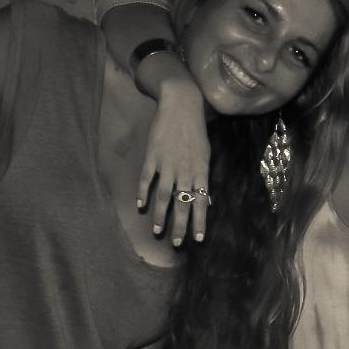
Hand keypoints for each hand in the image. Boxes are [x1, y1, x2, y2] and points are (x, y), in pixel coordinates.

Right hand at [139, 77, 210, 244]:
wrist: (181, 105)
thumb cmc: (196, 132)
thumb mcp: (206, 155)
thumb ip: (204, 178)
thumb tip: (208, 200)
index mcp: (201, 172)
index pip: (202, 202)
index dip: (200, 221)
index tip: (198, 239)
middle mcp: (185, 171)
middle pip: (182, 203)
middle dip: (180, 226)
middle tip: (176, 243)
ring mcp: (167, 164)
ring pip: (164, 196)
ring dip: (161, 215)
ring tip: (158, 231)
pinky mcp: (153, 156)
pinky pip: (147, 179)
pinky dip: (143, 193)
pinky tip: (140, 206)